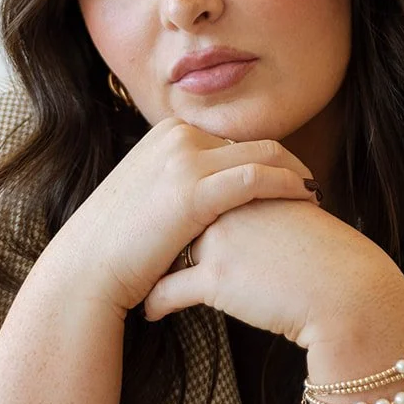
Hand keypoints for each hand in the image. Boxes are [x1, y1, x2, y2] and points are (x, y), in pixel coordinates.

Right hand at [53, 116, 321, 318]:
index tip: (290, 179)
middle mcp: (177, 137)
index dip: (266, 158)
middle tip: (312, 187)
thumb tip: (213, 197)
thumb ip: (179, 184)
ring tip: (316, 195)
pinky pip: (258, 177)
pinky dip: (288, 185)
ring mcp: (184, 160)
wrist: (87, 270)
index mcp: (167, 133)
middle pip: (253, 141)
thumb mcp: (149, 198)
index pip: (233, 141)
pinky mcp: (193, 190)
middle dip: (287, 162)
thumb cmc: (118, 247)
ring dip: (296, 173)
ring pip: (263, 153)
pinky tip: (307, 201)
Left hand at [142, 190, 402, 350]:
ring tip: (137, 280)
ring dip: (146, 268)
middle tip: (139, 252)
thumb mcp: (292, 219)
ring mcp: (217, 241)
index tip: (163, 228)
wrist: (348, 290)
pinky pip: (168, 291)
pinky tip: (150, 312)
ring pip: (162, 252)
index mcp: (243, 187)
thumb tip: (239, 217)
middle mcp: (225, 207)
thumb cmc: (329, 259)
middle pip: (172, 216)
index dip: (176, 211)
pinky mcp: (216, 279)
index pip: (196, 191)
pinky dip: (156, 303)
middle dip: (153, 234)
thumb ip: (260, 208)